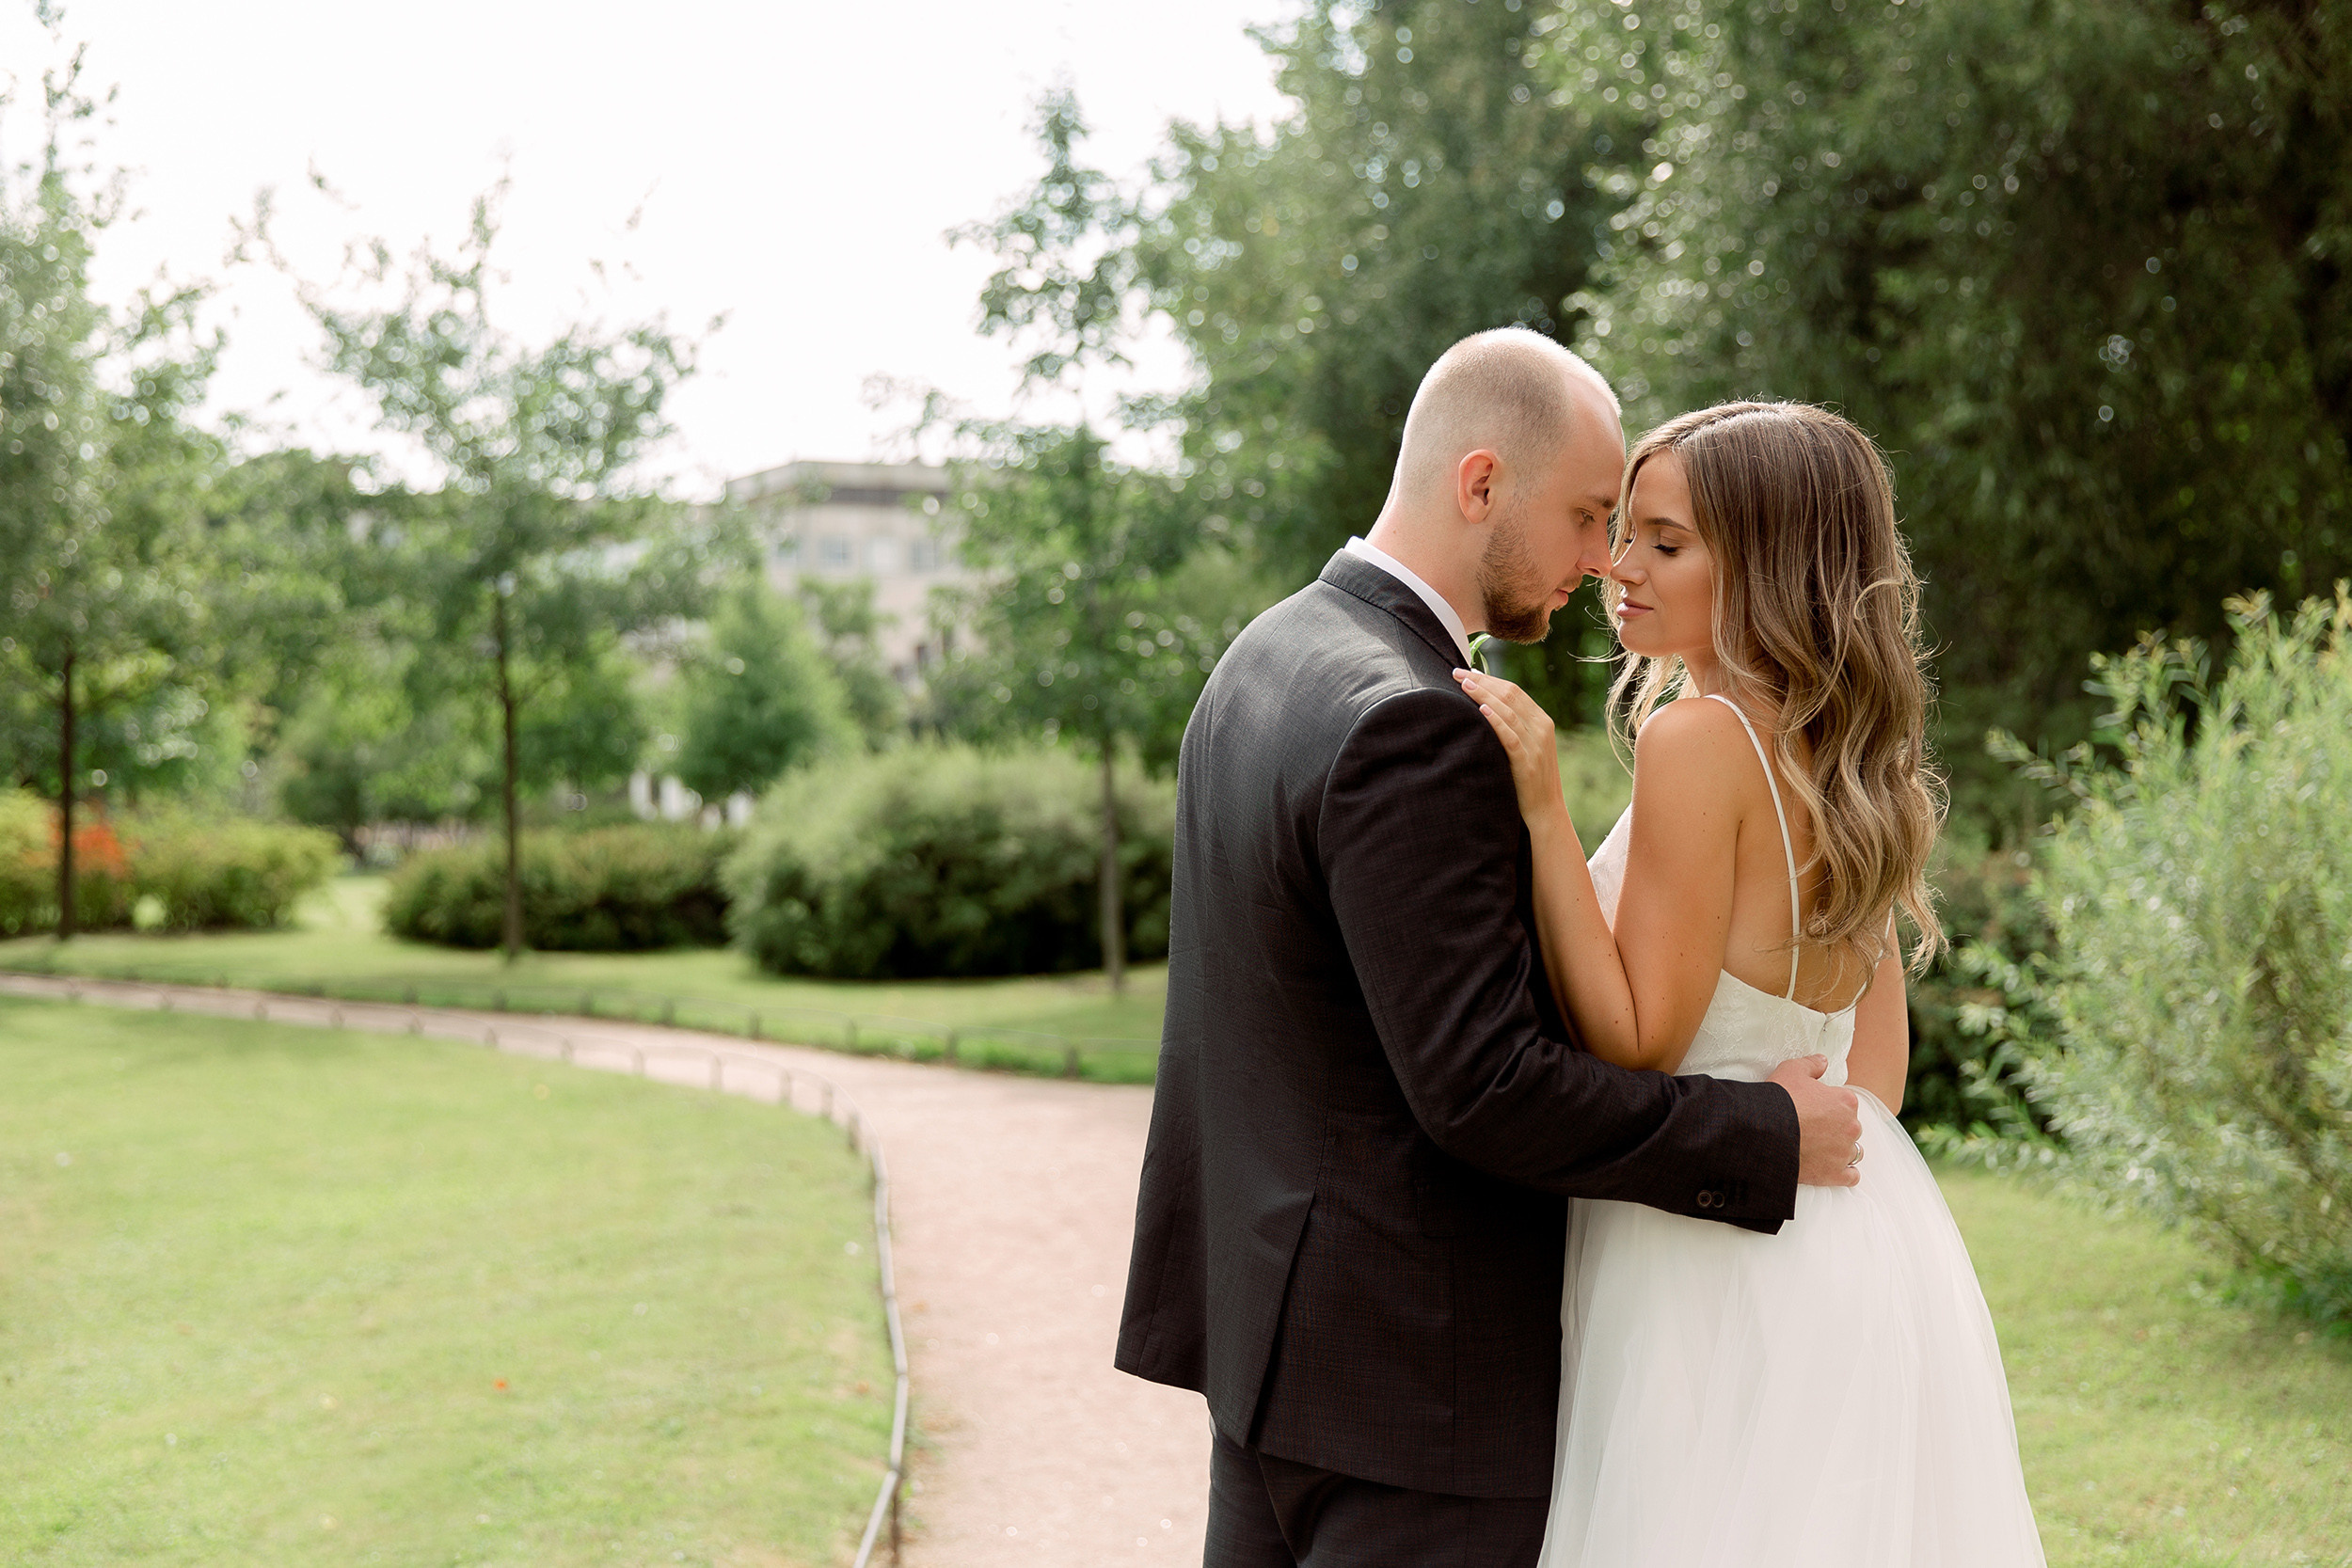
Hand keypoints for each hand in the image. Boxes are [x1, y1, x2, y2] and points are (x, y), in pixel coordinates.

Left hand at [1455, 668, 1569, 830]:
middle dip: (1482, 682)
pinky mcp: (1527, 762)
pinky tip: (1481, 711)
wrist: (1546, 809)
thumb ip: (1514, 726)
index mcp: (1541, 721)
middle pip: (1510, 695)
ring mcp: (1536, 744)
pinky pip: (1510, 736)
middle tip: (1457, 673)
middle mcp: (1541, 728)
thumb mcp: (1527, 746)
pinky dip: (1496, 721)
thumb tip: (1485, 706)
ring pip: (1508, 712)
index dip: (1489, 679)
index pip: (1513, 691)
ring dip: (1484, 695)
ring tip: (1463, 686)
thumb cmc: (1529, 778)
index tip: (1466, 672)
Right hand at [1771, 1054, 1863, 1187]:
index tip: (1815, 1109)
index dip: (1829, 1106)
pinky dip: (1845, 1174)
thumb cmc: (1779, 1098)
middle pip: (1851, 1128)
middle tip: (1814, 1129)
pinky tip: (1831, 1169)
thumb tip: (1823, 1060)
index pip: (1847, 1103)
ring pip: (1853, 1151)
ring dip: (1842, 1150)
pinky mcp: (1835, 1174)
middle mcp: (1852, 1127)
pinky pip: (1852, 1177)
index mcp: (1846, 1101)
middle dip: (1837, 1128)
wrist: (1764, 1130)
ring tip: (1821, 1149)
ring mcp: (1844, 1153)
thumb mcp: (1792, 1070)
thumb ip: (1812, 1064)